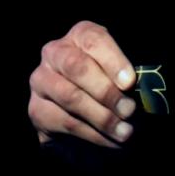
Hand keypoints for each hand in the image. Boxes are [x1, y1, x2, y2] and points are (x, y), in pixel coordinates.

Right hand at [28, 20, 138, 148]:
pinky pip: (65, 122)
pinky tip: (112, 141)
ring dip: (102, 118)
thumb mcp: (120, 66)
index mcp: (79, 35)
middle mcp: (54, 53)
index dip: (113, 60)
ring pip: (70, 98)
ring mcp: (41, 81)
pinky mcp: (37, 110)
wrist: (85, 100)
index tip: (130, 82)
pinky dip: (93, 134)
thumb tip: (137, 86)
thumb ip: (126, 72)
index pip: (94, 40)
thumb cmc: (110, 77)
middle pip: (77, 68)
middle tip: (129, 110)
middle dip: (106, 92)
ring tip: (125, 131)